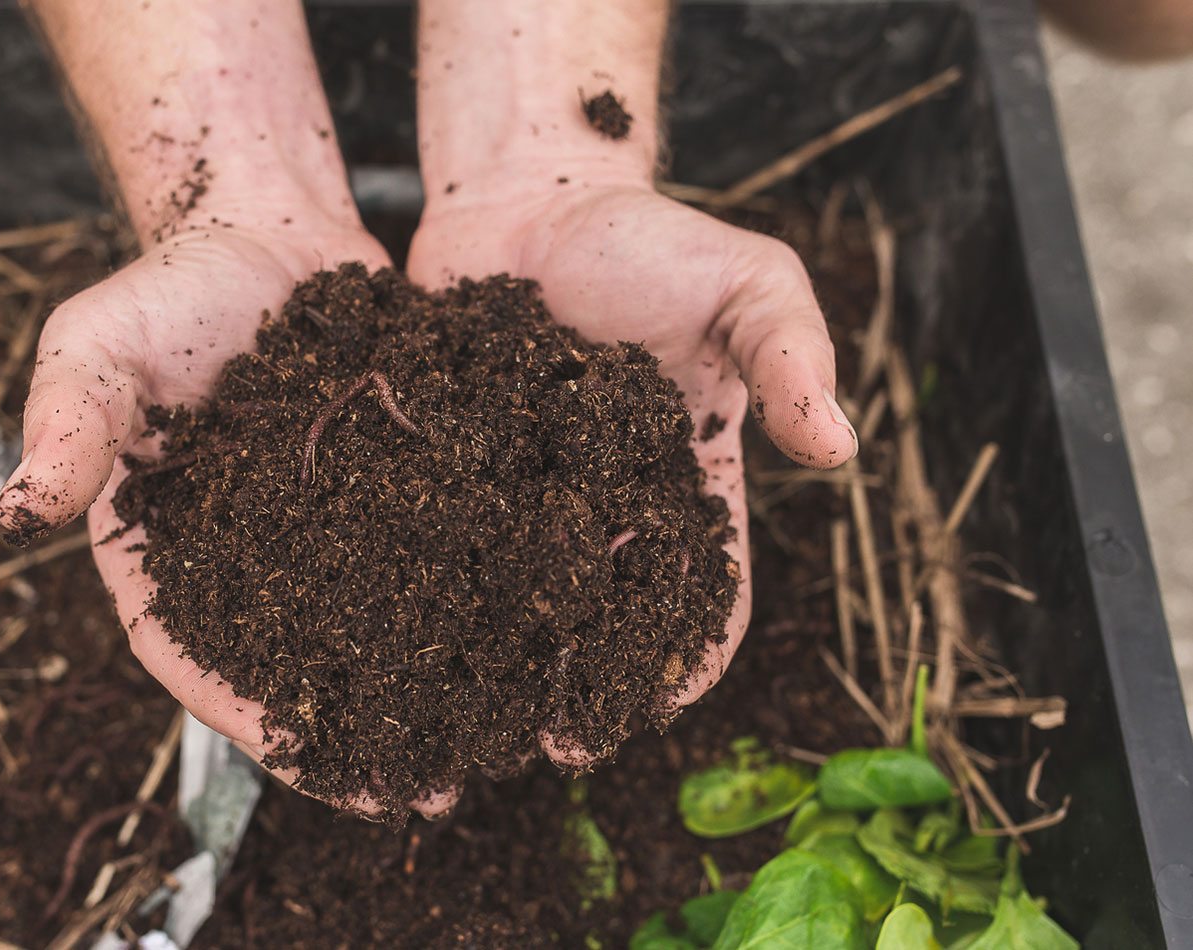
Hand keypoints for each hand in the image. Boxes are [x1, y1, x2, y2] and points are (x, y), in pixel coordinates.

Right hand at [0, 218, 461, 815]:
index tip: (303, 754)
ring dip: (425, 695)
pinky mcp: (394, 500)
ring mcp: (324, 538)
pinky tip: (527, 646)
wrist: (261, 230)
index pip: (190, 651)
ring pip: (372, 632)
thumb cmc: (164, 292)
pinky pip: (432, 564)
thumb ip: (67, 420)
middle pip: (292, 667)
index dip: (242, 709)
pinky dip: (471, 607)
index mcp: (163, 551)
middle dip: (353, 735)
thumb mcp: (97, 343)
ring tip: (488, 749)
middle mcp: (246, 564)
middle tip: (420, 792)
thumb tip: (13, 510)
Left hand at [408, 174, 857, 760]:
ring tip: (452, 721)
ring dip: (490, 665)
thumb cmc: (647, 238)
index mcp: (683, 491)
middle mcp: (600, 513)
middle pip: (598, 623)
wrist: (528, 194)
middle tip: (536, 744)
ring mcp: (517, 500)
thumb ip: (790, 354)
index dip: (683, 659)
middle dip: (576, 687)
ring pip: (508, 604)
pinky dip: (415, 592)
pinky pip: (430, 546)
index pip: (700, 598)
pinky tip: (379, 636)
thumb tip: (842, 448)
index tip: (649, 708)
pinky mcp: (441, 478)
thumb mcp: (742, 279)